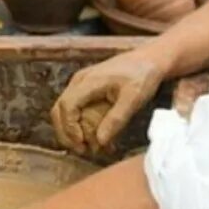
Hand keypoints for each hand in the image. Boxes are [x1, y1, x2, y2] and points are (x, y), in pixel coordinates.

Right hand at [51, 47, 167, 153]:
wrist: (150, 58)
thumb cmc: (143, 75)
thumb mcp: (134, 98)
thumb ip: (116, 119)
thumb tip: (100, 141)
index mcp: (88, 81)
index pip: (66, 106)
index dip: (69, 127)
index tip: (82, 143)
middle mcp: (79, 81)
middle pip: (58, 109)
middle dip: (66, 133)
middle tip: (82, 151)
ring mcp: (80, 84)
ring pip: (63, 110)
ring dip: (71, 130)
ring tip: (88, 147)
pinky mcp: (86, 88)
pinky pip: (74, 108)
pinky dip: (78, 124)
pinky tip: (94, 137)